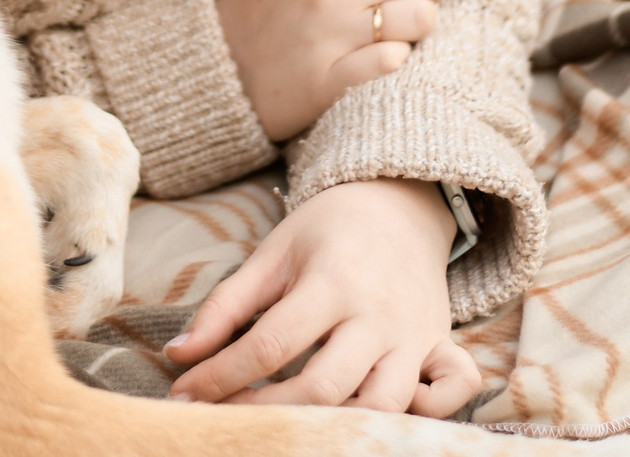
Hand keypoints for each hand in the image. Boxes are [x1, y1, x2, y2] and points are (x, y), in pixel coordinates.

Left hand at [164, 178, 477, 415]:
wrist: (398, 202)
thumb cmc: (327, 231)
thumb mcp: (273, 254)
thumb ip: (226, 304)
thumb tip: (178, 355)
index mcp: (332, 281)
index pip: (270, 345)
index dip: (220, 377)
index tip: (184, 396)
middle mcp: (377, 314)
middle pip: (323, 386)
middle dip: (266, 412)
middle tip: (223, 420)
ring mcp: (415, 334)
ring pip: (383, 404)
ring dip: (334, 426)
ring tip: (287, 428)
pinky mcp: (441, 345)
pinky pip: (451, 393)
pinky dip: (424, 415)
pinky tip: (375, 415)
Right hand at [213, 0, 455, 140]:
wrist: (208, 67)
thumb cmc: (266, 10)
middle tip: (414, 1)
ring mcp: (330, 36)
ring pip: (421, 19)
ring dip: (419, 28)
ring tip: (396, 32)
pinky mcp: (326, 82)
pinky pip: (391, 63)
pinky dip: (396, 61)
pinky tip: (381, 60)